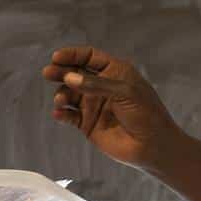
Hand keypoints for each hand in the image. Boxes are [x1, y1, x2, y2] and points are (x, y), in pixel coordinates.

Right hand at [42, 47, 185, 169]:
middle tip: (48, 73)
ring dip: (61, 94)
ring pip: (69, 94)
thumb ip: (96, 84)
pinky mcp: (87, 123)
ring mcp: (93, 105)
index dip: (73, 55)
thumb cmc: (146, 114)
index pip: (90, 57)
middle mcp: (101, 86)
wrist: (151, 146)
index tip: (57, 57)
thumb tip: (69, 77)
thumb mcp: (126, 92)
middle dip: (61, 72)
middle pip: (75, 73)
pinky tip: (59, 114)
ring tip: (61, 100)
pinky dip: (61, 113)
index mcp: (114, 72)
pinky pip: (69, 115)